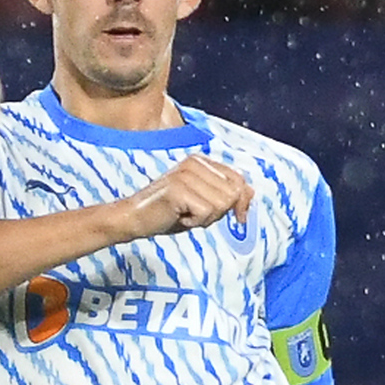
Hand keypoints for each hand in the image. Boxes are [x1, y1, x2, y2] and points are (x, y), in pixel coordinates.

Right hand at [113, 155, 252, 242]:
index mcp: (201, 161)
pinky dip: (195, 222)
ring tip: (186, 215)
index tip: (239, 219)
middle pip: (232, 193)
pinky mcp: (179, 188)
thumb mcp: (202, 202)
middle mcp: (194, 162)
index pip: (238, 179)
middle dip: (219, 212)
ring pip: (221, 204)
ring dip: (206, 218)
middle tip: (196, 215)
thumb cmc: (167, 212)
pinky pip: (206, 213)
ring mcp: (186, 173)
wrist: (134, 219)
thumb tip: (251, 192)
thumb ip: (225, 195)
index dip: (242, 201)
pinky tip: (179, 217)